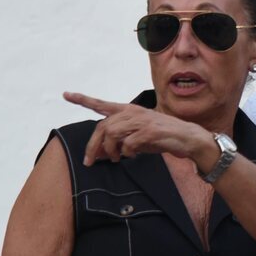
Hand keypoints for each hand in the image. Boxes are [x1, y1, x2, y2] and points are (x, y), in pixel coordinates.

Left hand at [65, 92, 216, 166]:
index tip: (67, 94)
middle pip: (103, 126)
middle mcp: (133, 112)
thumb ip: (119, 142)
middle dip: (93, 145)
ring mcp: (142, 121)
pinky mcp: (150, 131)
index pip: (102, 104)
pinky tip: (133, 155)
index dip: (84, 99)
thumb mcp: (138, 139)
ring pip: (112, 133)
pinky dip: (127, 152)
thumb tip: (99, 153)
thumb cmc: (163, 138)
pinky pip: (129, 143)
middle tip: (90, 161)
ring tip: (116, 159)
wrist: (188, 139)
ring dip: (110, 150)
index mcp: (129, 110)